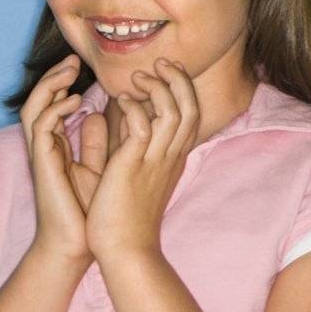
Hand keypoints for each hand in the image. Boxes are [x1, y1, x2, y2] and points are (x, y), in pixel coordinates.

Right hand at [19, 53, 107, 266]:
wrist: (77, 244)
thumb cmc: (87, 211)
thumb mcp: (97, 168)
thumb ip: (95, 141)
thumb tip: (100, 115)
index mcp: (56, 146)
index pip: (53, 105)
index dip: (63, 84)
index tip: (82, 66)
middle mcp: (44, 147)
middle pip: (39, 100)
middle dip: (54, 77)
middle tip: (73, 59)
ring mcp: (40, 154)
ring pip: (34, 108)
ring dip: (50, 86)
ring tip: (70, 71)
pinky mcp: (42, 163)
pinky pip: (40, 127)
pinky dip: (55, 110)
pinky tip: (75, 101)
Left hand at [83, 59, 199, 264]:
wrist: (124, 249)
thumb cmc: (124, 214)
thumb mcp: (132, 170)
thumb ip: (130, 141)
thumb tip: (122, 114)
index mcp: (171, 157)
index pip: (190, 114)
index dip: (182, 88)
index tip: (166, 69)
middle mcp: (170, 156)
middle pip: (190, 106)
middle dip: (177, 79)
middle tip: (160, 62)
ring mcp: (155, 161)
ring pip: (173, 112)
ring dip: (157, 87)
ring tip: (137, 76)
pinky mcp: (135, 167)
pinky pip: (143, 126)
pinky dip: (135, 107)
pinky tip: (120, 99)